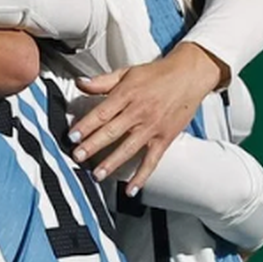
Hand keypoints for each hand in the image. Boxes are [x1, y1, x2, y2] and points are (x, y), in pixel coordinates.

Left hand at [69, 42, 227, 191]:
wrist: (190, 75)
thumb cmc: (157, 74)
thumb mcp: (127, 73)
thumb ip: (102, 81)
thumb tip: (79, 83)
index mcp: (127, 95)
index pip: (102, 113)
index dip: (86, 125)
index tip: (72, 136)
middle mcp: (139, 113)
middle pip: (112, 131)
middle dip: (93, 145)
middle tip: (77, 156)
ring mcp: (152, 128)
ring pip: (129, 148)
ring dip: (112, 163)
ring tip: (97, 175)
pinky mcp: (164, 139)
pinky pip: (152, 161)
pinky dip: (141, 176)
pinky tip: (131, 189)